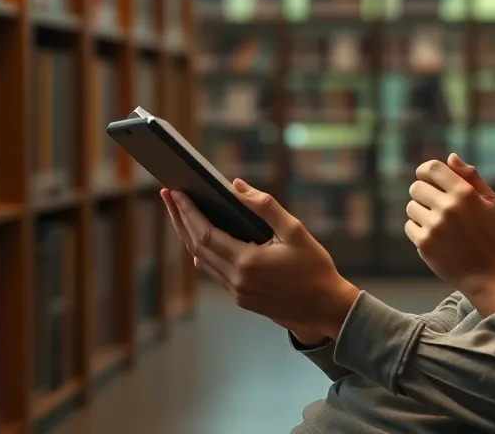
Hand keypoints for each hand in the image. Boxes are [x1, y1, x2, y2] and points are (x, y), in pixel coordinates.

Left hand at [160, 180, 359, 342]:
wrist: (326, 308)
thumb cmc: (315, 267)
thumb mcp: (295, 231)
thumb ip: (265, 206)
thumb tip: (237, 187)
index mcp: (247, 262)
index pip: (205, 234)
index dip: (188, 212)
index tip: (175, 193)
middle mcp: (237, 280)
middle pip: (196, 247)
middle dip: (180, 220)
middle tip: (168, 196)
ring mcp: (237, 293)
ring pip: (203, 261)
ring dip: (189, 236)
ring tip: (181, 213)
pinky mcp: (242, 299)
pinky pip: (215, 272)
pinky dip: (205, 252)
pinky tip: (203, 238)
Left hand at [407, 155, 494, 316]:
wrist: (485, 271)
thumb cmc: (488, 233)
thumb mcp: (489, 201)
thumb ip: (471, 176)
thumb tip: (450, 157)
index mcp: (464, 192)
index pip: (431, 168)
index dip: (424, 171)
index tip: (426, 178)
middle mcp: (448, 207)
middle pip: (416, 187)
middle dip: (423, 194)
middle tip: (435, 206)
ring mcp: (435, 226)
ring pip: (411, 206)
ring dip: (420, 212)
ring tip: (437, 223)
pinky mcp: (424, 243)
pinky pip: (409, 226)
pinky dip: (418, 230)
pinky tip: (435, 237)